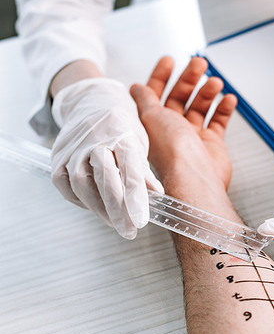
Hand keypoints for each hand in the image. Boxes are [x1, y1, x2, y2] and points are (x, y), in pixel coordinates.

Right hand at [51, 76, 162, 238]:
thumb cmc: (120, 125)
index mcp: (121, 133)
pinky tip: (95, 207)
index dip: (136, 196)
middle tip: (129, 231)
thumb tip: (156, 196)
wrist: (90, 102)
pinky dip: (82, 201)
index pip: (130, 168)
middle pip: (104, 179)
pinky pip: (67, 187)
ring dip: (100, 209)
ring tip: (116, 222)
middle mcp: (95, 139)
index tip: (141, 219)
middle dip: (117, 210)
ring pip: (83, 186)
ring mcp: (73, 148)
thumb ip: (144, 170)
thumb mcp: (139, 141)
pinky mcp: (58, 157)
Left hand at [130, 56, 236, 202]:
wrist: (195, 177)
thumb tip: (136, 87)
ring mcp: (192, 136)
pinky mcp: (211, 144)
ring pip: (200, 106)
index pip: (155, 94)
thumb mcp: (151, 117)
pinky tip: (228, 99)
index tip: (170, 61)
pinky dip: (224, 108)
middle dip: (189, 79)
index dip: (161, 76)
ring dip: (208, 92)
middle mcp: (172, 129)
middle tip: (200, 63)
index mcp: (154, 123)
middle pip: (180, 96)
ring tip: (216, 83)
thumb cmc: (172, 151)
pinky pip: (218, 120)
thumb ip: (146, 100)